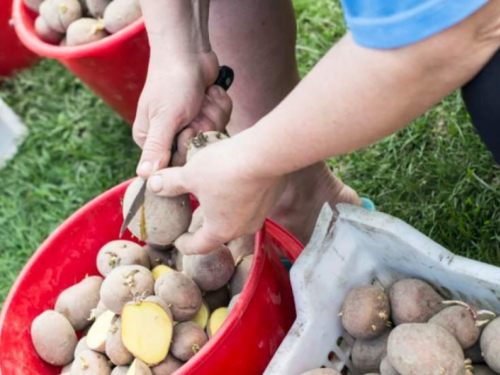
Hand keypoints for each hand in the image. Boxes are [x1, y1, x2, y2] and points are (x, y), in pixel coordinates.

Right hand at [133, 50, 224, 176]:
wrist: (189, 50)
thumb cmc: (172, 82)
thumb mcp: (164, 119)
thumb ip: (157, 148)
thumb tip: (143, 177)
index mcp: (150, 140)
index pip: (176, 165)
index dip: (188, 148)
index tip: (189, 129)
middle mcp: (169, 135)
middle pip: (198, 151)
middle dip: (203, 126)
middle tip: (195, 108)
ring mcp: (190, 124)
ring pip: (213, 136)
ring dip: (212, 113)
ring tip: (202, 97)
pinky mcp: (206, 114)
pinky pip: (222, 121)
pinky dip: (219, 105)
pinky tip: (210, 93)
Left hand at [146, 138, 287, 253]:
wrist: (265, 153)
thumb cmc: (224, 168)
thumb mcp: (190, 174)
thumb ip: (170, 182)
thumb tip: (153, 184)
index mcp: (220, 230)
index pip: (199, 247)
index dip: (185, 245)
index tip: (179, 240)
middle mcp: (243, 228)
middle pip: (221, 232)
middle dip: (208, 225)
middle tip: (198, 215)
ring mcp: (262, 214)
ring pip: (240, 216)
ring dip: (228, 208)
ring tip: (219, 194)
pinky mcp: (273, 197)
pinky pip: (254, 201)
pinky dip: (244, 195)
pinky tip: (239, 179)